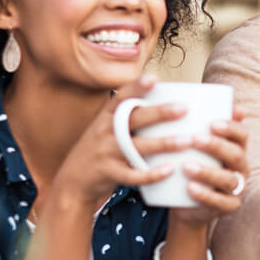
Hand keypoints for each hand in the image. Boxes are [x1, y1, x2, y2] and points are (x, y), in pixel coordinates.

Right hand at [48, 74, 190, 209]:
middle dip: (160, 113)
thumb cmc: (100, 151)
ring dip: (163, 143)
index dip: (136, 87)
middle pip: (134, 119)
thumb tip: (163, 105)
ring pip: (137, 146)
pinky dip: (151, 174)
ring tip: (187, 141)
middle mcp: (104, 132)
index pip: (121, 98)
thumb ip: (128, 119)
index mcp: (106, 118)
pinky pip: (133, 174)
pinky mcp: (108, 173)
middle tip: (184, 108)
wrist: (73, 182)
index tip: (154, 77)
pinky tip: (169, 169)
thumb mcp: (106, 130)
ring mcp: (105, 152)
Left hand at [170, 106, 249, 228]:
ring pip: (229, 179)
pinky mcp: (229, 206)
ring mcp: (237, 188)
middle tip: (194, 140)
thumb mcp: (193, 146)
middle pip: (236, 154)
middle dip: (217, 146)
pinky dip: (206, 195)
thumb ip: (196, 125)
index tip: (211, 122)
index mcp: (236, 148)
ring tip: (186, 166)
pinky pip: (221, 202)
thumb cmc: (190, 165)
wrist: (185, 202)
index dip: (230, 128)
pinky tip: (190, 188)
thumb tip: (198, 100)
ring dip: (208, 172)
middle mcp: (241, 167)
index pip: (241, 134)